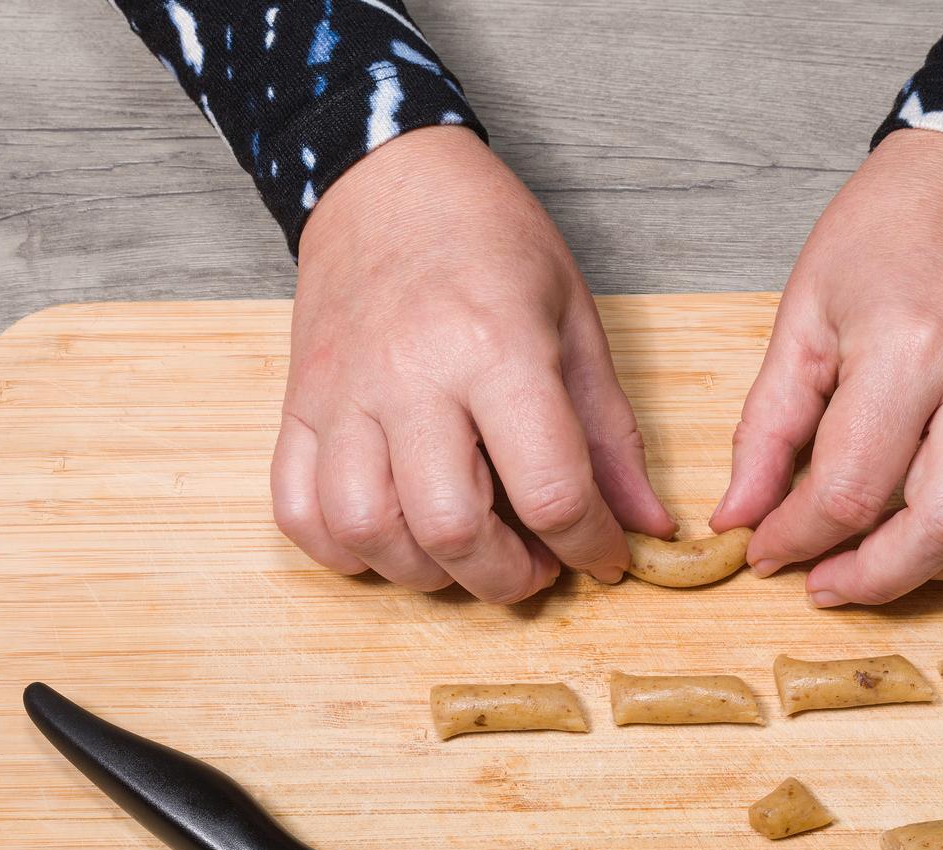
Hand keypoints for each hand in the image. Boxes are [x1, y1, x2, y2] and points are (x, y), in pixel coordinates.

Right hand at [272, 126, 674, 601]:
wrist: (387, 179)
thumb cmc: (490, 242)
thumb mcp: (575, 321)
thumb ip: (610, 434)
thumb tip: (645, 526)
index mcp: (494, 347)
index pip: (549, 488)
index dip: (590, 544)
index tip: (603, 554)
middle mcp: (410, 376)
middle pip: (451, 529)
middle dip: (507, 576)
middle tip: (534, 563)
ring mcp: (340, 393)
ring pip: (367, 531)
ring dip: (426, 572)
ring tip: (466, 551)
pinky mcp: (297, 405)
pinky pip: (300, 512)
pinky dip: (344, 548)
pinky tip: (392, 535)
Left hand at [711, 129, 942, 606]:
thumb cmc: (881, 237)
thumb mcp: (803, 318)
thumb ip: (766, 428)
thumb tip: (737, 518)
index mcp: (908, 350)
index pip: (849, 489)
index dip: (797, 538)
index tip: (768, 550)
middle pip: (942, 527)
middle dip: (874, 579)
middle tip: (826, 583)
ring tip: (895, 558)